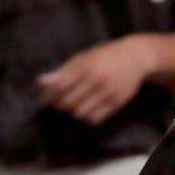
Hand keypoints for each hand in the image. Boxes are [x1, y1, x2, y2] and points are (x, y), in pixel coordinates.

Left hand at [36, 36, 155, 125]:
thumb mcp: (83, 57)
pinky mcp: (117, 102)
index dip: (48, 96)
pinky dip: (87, 118)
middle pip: (68, 102)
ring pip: (81, 113)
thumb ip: (63, 71)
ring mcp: (108, 92)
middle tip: (58, 104)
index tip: (44, 100)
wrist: (135, 57)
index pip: (59, 87)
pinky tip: (87, 111)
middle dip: (59, 106)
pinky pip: (96, 118)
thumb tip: (40, 82)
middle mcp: (96, 79)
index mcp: (84, 66)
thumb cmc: (104, 56)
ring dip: (73, 113)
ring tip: (74, 107)